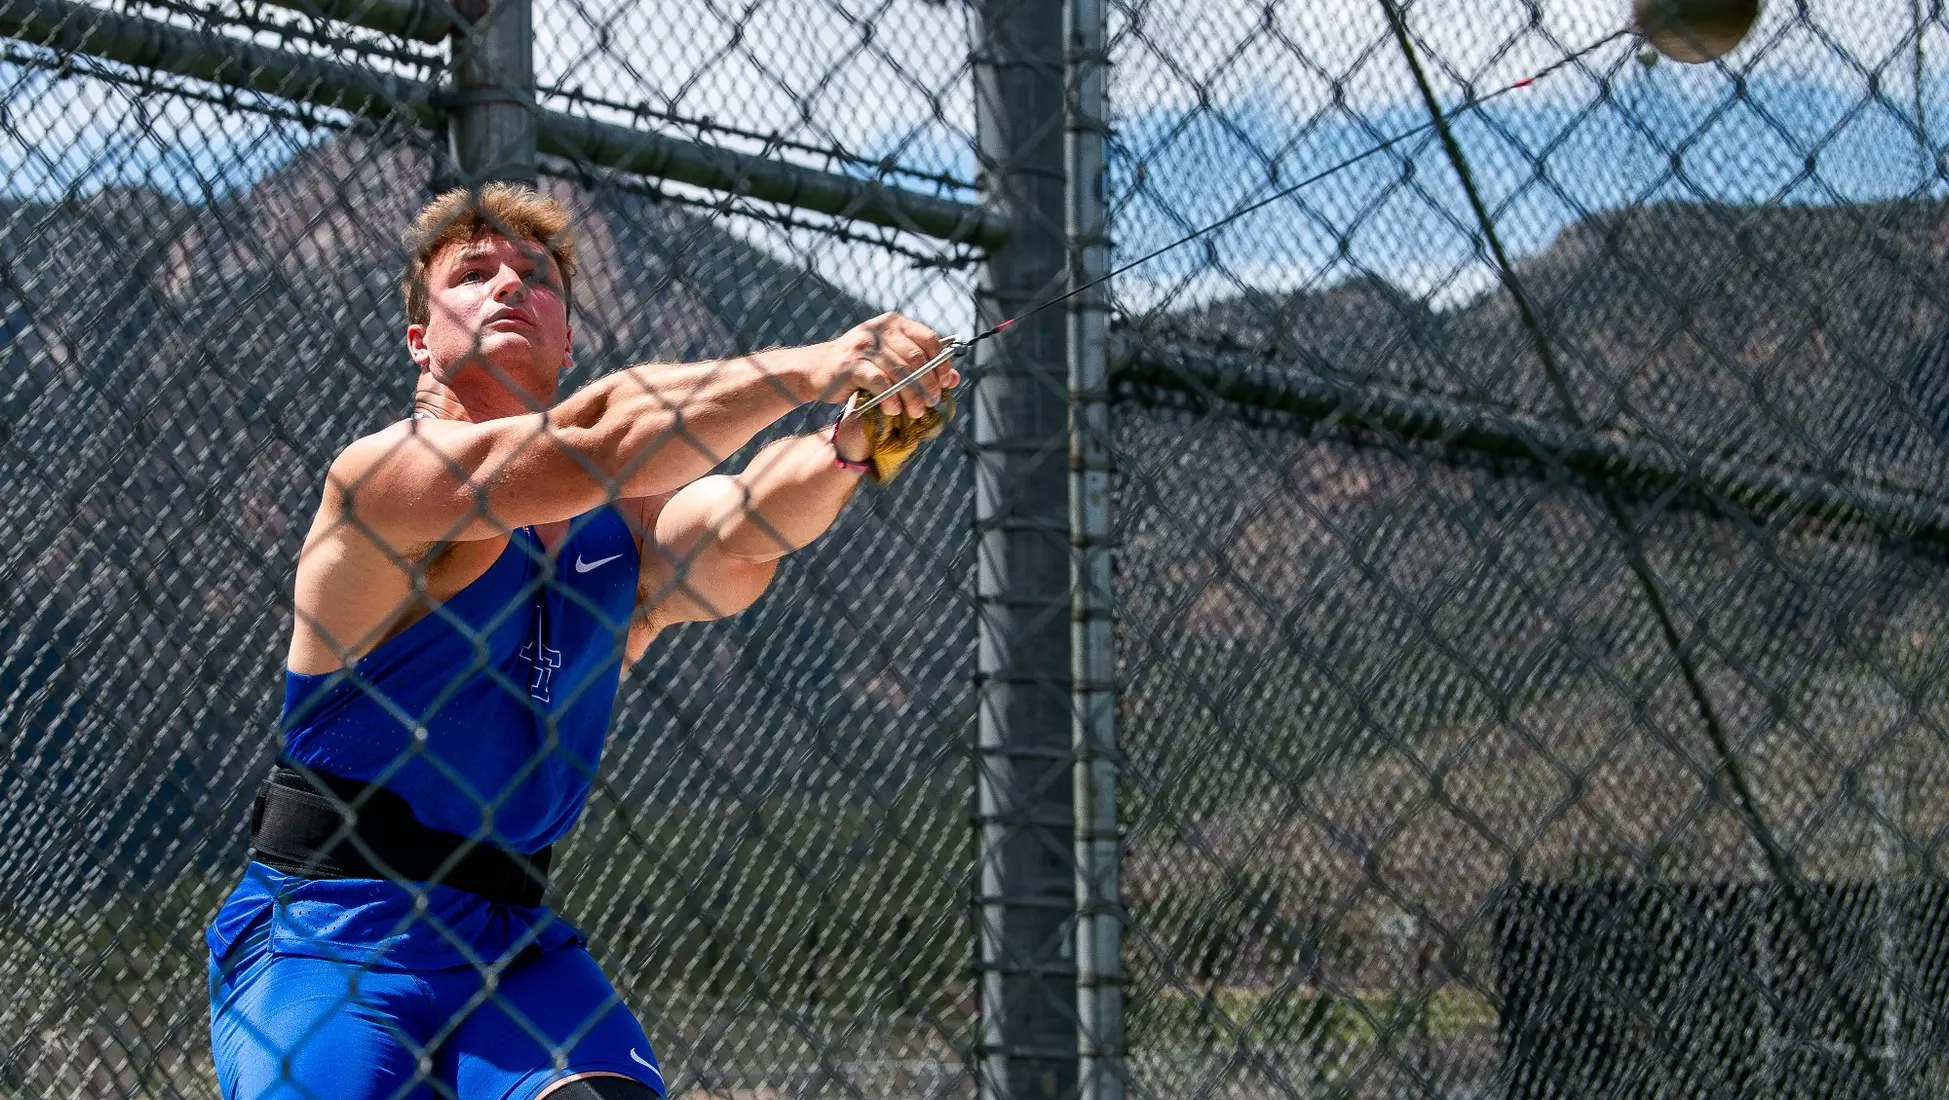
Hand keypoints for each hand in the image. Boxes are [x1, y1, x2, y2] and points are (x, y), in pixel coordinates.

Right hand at [805, 312, 961, 419]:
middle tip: (931, 402)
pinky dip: (890, 399)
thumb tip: (954, 378)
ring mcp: (863, 345)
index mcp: (894, 323)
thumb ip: (920, 365)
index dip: (941, 362)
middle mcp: (879, 329)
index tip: (945, 383)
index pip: (928, 339)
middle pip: (916, 358)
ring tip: (916, 412)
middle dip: (928, 384)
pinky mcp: (850, 364)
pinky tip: (894, 410)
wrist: (816, 368)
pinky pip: (879, 382)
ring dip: (912, 396)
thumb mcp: (890, 359)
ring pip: (900, 372)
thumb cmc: (859, 365)